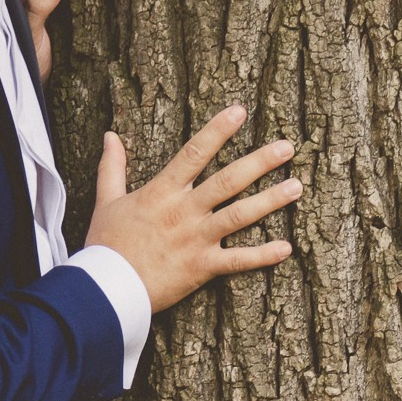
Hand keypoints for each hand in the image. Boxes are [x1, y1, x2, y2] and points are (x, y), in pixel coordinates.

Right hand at [85, 105, 299, 311]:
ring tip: (297, 186)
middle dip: (260, 162)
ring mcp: (196, 239)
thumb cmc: (105, 244)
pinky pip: (238, 261)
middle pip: (228, 180)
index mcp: (162, 192)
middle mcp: (184, 211)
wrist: (105, 288)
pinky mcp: (202, 267)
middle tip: (287, 147)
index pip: (194, 153)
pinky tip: (287, 248)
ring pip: (240, 215)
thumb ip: (112, 167)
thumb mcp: (106, 200)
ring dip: (271, 200)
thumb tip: (110, 136)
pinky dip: (263, 256)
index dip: (217, 130)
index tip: (240, 111)